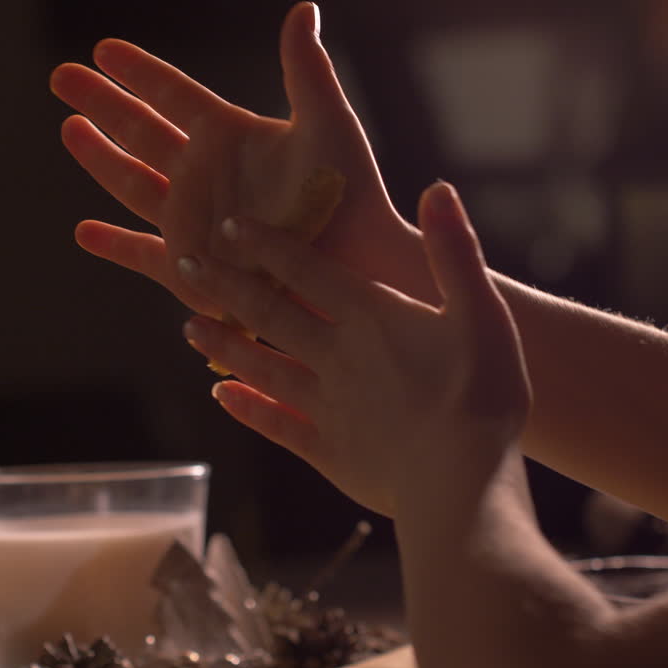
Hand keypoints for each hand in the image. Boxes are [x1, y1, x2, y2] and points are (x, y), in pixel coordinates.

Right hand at [49, 2, 424, 316]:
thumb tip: (304, 9)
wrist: (354, 265)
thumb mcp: (328, 125)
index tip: (104, 48)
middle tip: (61, 76)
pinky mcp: (194, 268)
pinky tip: (84, 232)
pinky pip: (143, 255)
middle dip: (102, 104)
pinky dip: (115, 245)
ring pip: (134, 184)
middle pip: (141, 131)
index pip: (174, 94)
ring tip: (71, 129)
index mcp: (231, 136)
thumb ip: (307, 71)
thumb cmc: (350, 195)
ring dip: (100, 159)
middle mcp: (206, 174)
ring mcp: (196, 220)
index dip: (139, 72)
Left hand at [177, 182, 531, 516]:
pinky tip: (222, 397)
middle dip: (226, 287)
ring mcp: (326, 405)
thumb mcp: (482, 311)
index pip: (308, 269)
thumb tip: (438, 186)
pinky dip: (247, 409)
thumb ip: (455, 250)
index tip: (230, 226)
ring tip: (188, 328)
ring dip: (224, 346)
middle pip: (270, 312)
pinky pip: (277, 424)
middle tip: (184, 266)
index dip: (269, 245)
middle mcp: (336, 355)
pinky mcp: (328, 451)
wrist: (461, 481)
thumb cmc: (484, 393)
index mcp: (371, 317)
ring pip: (262, 366)